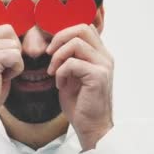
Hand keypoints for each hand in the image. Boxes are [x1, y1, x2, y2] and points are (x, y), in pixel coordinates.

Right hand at [0, 24, 23, 132]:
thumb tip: (17, 34)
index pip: (5, 28)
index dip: (10, 46)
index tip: (1, 63)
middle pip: (11, 32)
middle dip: (13, 52)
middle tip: (1, 70)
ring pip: (15, 46)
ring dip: (14, 64)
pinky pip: (16, 57)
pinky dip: (15, 70)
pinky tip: (1, 79)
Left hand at [46, 24, 113, 149]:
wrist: (90, 126)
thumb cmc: (80, 103)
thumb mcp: (72, 75)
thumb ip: (69, 58)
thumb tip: (55, 45)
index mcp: (99, 54)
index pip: (84, 28)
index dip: (64, 33)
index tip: (52, 49)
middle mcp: (104, 57)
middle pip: (81, 28)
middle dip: (59, 38)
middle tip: (49, 55)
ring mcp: (103, 65)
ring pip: (76, 43)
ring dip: (58, 57)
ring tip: (53, 72)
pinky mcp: (98, 76)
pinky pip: (72, 63)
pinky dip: (60, 72)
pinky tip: (60, 85)